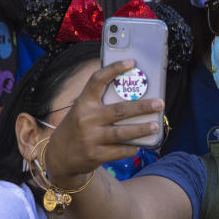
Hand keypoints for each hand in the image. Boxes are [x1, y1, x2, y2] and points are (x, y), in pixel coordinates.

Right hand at [45, 60, 163, 184]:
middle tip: (159, 103)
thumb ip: (100, 103)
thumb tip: (134, 95)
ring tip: (154, 125)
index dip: (114, 69)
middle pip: (119, 110)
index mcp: (83, 102)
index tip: (131, 63)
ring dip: (141, 129)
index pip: (97, 80)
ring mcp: (90, 138)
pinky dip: (131, 148)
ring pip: (122, 132)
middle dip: (142, 106)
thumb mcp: (83, 111)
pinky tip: (139, 145)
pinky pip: (119, 151)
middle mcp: (86, 118)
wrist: (59, 156)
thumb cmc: (78, 127)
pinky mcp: (94, 155)